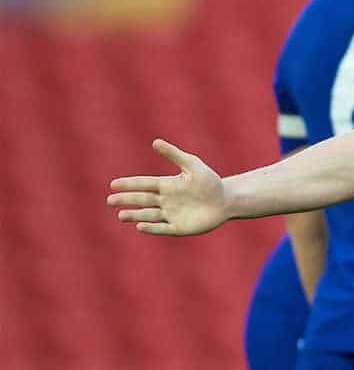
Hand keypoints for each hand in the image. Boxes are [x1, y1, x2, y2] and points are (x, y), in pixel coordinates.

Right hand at [107, 140, 227, 234]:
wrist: (226, 201)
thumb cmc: (210, 182)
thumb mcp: (193, 165)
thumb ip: (174, 155)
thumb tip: (155, 142)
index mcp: (167, 185)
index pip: (144, 184)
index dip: (129, 184)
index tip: (113, 184)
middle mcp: (165, 200)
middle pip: (142, 200)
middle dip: (127, 200)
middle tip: (110, 201)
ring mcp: (171, 215)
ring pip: (148, 215)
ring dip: (135, 215)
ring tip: (121, 215)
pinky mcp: (179, 227)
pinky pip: (162, 228)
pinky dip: (151, 228)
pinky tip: (140, 226)